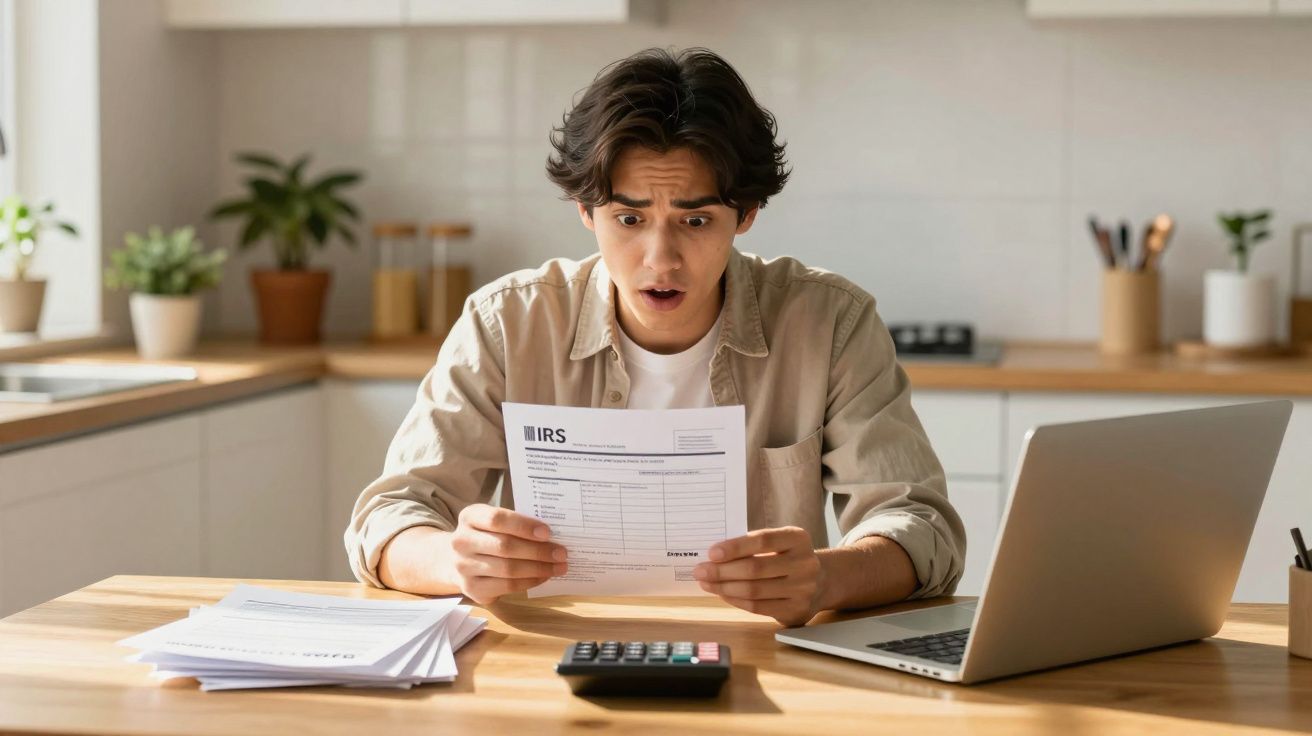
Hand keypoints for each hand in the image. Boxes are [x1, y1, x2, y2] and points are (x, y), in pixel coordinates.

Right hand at [446, 504, 567, 603]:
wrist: (456, 559)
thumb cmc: (486, 536)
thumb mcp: (493, 522)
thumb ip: (516, 524)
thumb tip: (552, 535)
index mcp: (469, 517)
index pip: (497, 519)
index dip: (524, 526)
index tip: (547, 532)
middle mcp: (461, 541)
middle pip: (505, 547)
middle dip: (538, 551)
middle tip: (562, 553)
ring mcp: (463, 567)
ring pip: (508, 569)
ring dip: (539, 569)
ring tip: (559, 567)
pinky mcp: (472, 588)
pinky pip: (507, 586)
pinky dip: (530, 582)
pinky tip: (543, 576)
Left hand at [693, 526, 824, 626]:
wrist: (822, 581)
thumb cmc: (788, 558)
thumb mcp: (780, 543)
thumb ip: (753, 545)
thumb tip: (714, 556)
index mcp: (798, 538)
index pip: (763, 541)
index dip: (735, 547)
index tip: (712, 553)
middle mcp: (804, 563)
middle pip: (755, 568)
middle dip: (722, 571)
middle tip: (700, 571)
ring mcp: (803, 589)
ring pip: (754, 590)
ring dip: (724, 588)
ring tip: (707, 583)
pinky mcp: (796, 610)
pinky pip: (758, 607)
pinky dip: (736, 600)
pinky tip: (723, 594)